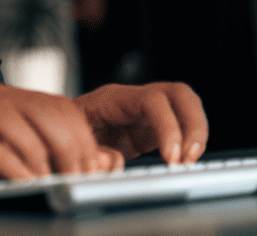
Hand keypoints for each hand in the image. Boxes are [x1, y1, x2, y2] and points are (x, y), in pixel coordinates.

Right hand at [0, 84, 120, 192]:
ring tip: (50, 182)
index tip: (92, 170)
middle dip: (69, 149)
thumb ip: (49, 157)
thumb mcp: (10, 155)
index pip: (62, 107)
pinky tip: (23, 182)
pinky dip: (9, 165)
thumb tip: (103, 163)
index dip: (84, 138)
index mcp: (11, 99)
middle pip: (45, 111)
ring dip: (40, 156)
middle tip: (75, 179)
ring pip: (16, 122)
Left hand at [74, 82, 208, 164]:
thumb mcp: (71, 142)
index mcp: (113, 98)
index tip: (170, 157)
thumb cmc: (62, 133)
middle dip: (193, 125)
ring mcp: (147, 111)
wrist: (59, 133)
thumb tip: (112, 162)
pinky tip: (183, 161)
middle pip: (179, 94)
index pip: (152, 100)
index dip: (168, 126)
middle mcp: (135, 99)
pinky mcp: (153, 127)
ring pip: (186, 105)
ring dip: (197, 133)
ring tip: (188, 161)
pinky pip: (183, 125)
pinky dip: (191, 142)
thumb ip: (91, 152)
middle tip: (187, 158)